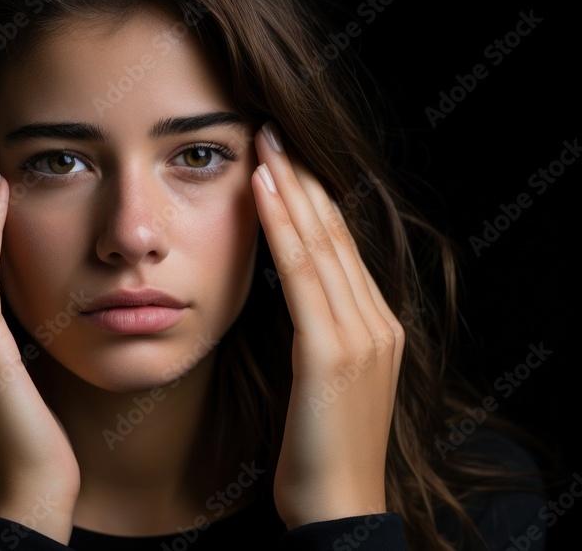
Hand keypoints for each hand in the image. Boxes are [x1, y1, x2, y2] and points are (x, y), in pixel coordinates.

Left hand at [252, 121, 403, 528]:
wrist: (337, 509)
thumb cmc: (317, 449)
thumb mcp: (319, 379)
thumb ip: (312, 331)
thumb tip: (284, 292)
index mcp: (376, 325)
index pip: (340, 244)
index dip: (310, 196)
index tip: (282, 157)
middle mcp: (377, 320)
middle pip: (334, 231)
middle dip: (300, 176)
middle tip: (271, 129)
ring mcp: (361, 333)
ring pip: (320, 241)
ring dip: (288, 186)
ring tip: (263, 141)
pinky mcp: (333, 351)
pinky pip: (302, 274)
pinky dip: (280, 227)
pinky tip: (260, 190)